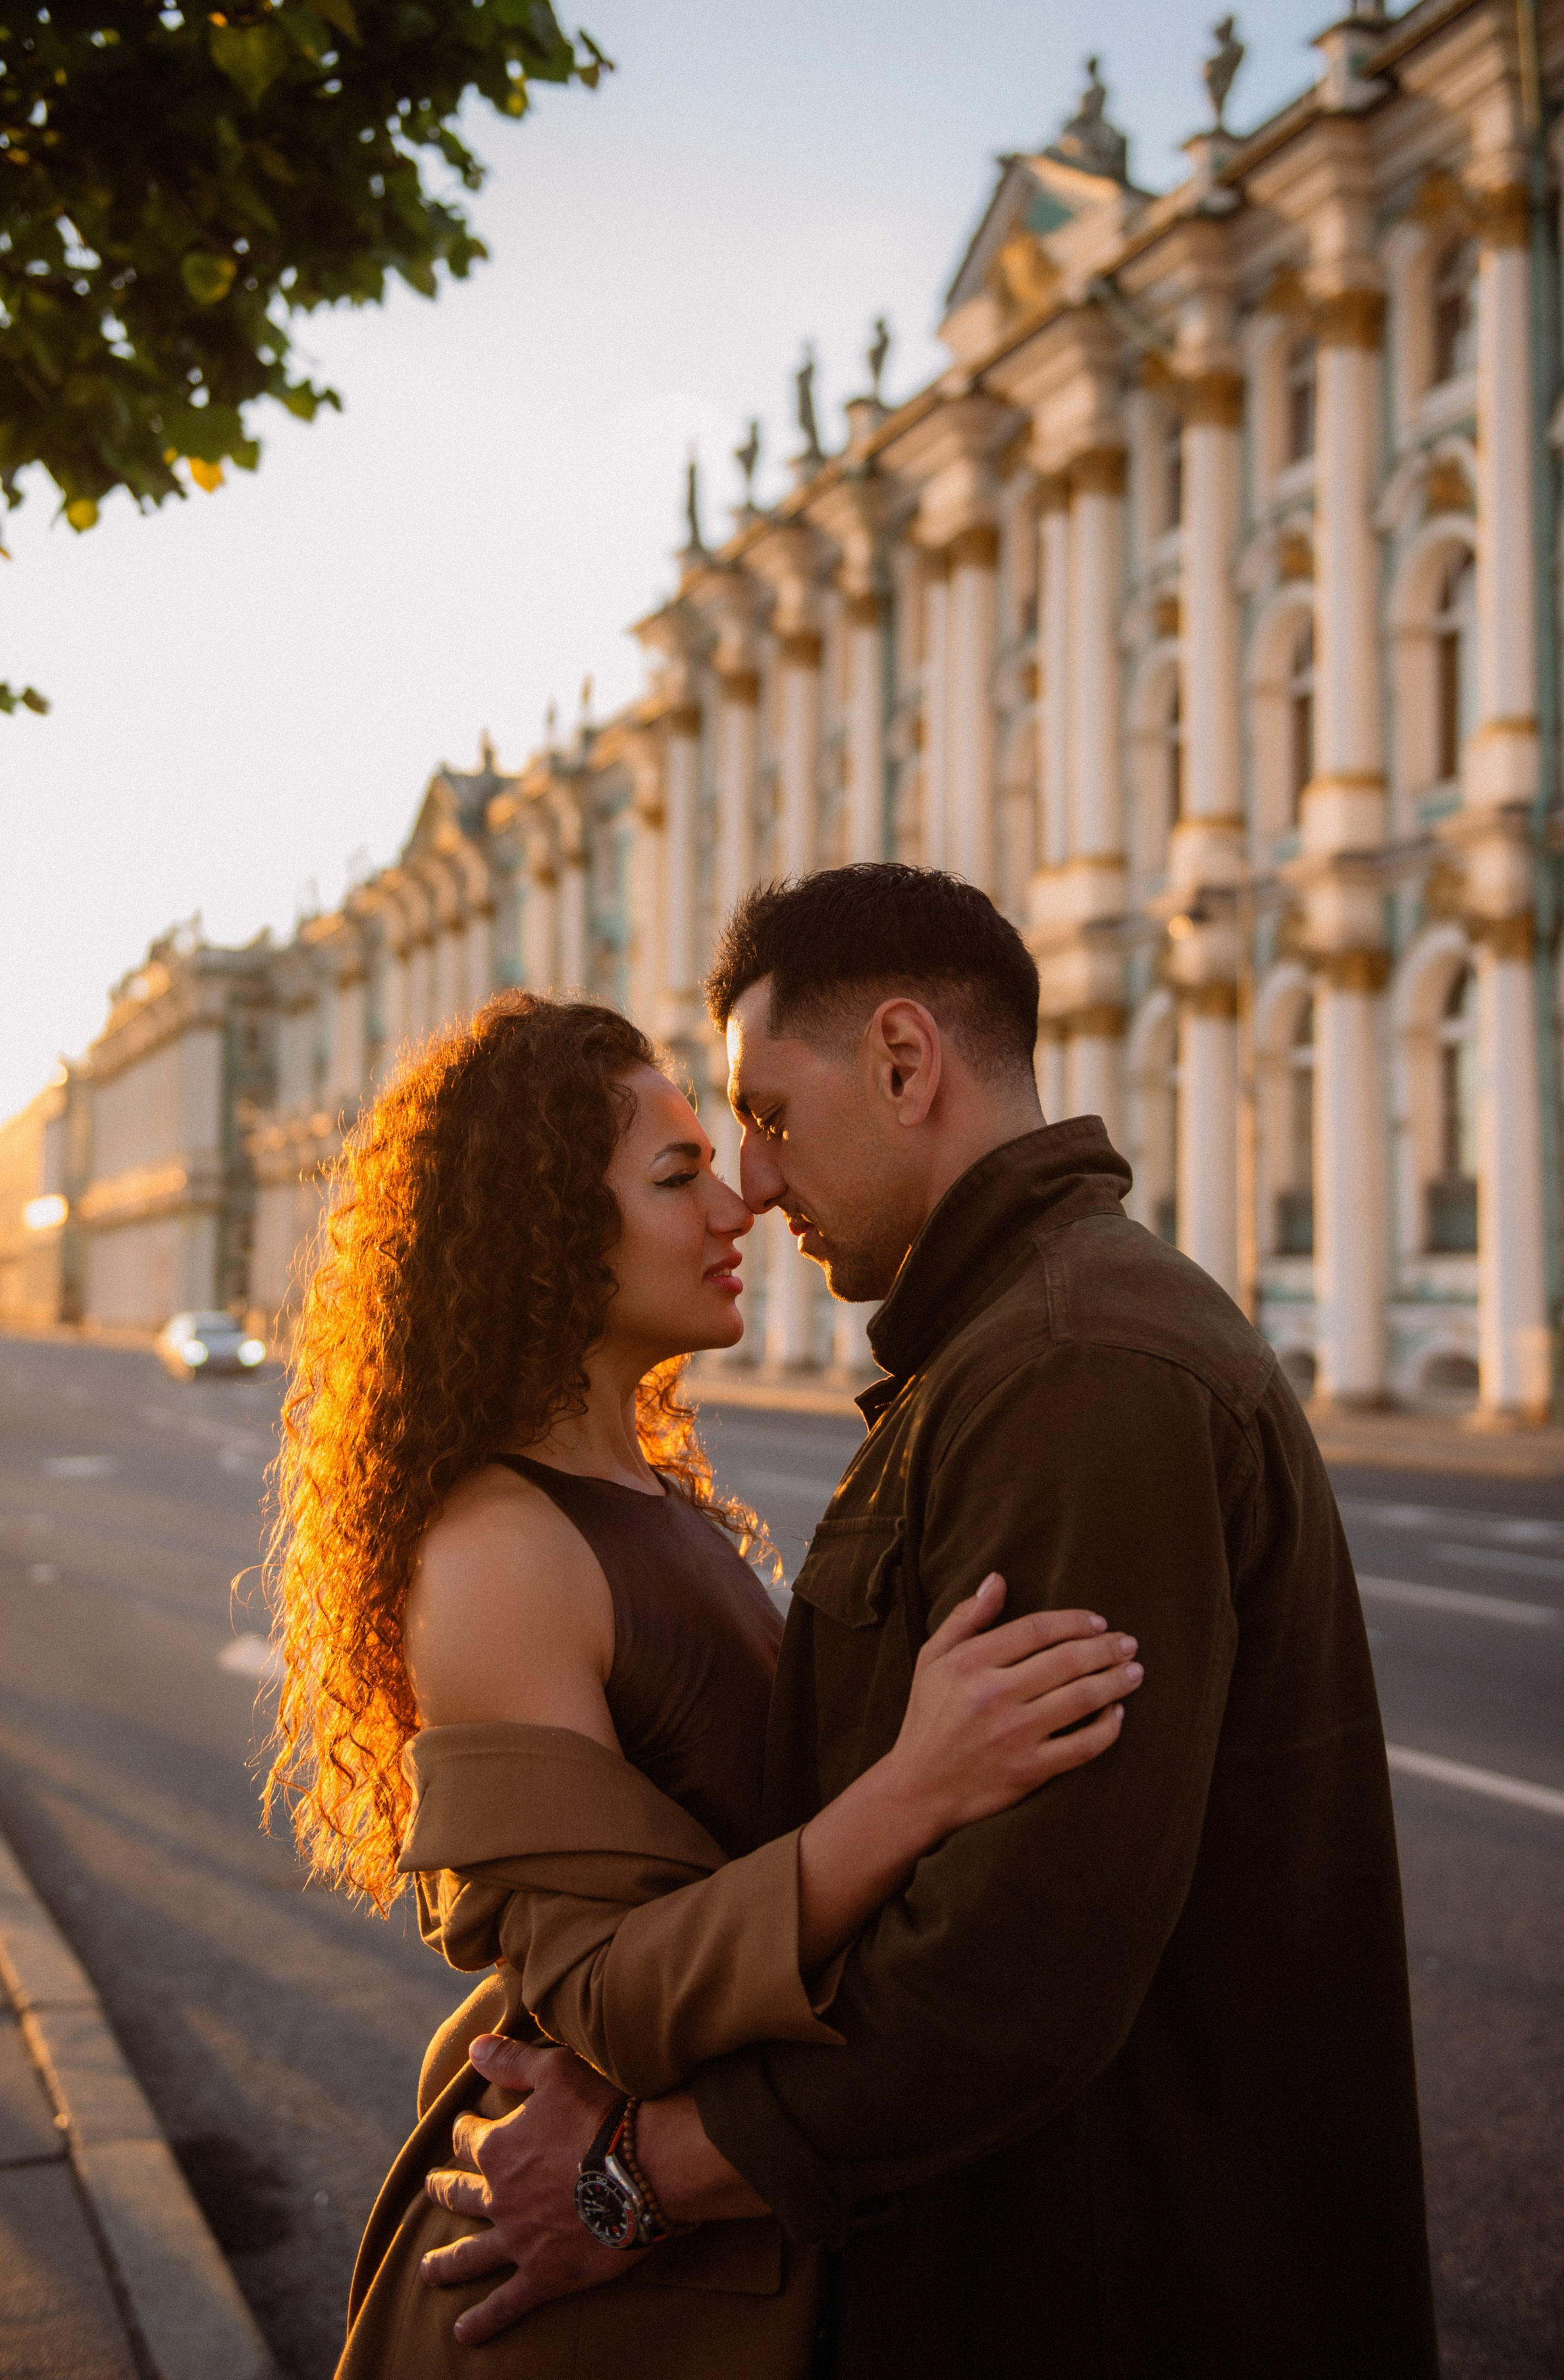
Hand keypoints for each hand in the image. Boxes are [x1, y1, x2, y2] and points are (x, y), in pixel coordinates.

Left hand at [420, 2037, 646, 2344]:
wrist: (643, 2169)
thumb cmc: (603, 2113)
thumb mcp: (556, 2070)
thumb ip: (511, 2060)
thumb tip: (473, 2047)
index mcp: (499, 2149)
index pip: (469, 2138)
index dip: (467, 2130)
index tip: (466, 2127)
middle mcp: (500, 2198)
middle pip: (462, 2194)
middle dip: (445, 2190)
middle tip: (434, 2189)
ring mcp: (519, 2240)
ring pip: (472, 2254)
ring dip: (446, 2263)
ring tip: (427, 2271)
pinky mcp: (544, 2274)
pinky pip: (505, 2303)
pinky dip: (483, 2320)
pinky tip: (462, 2334)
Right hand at [883, 1577, 1143, 1836]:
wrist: (918, 1788)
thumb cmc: (928, 1717)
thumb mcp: (932, 1659)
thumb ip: (964, 1617)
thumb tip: (997, 1579)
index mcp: (970, 1663)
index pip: (1036, 1630)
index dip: (1074, 1621)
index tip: (1098, 1621)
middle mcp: (993, 1696)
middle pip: (1066, 1661)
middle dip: (1106, 1648)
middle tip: (1128, 1643)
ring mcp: (1013, 1735)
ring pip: (1081, 1700)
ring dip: (1115, 1682)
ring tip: (1135, 1671)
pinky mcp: (1028, 1771)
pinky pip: (1082, 1746)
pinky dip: (1107, 1728)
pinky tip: (1118, 1714)